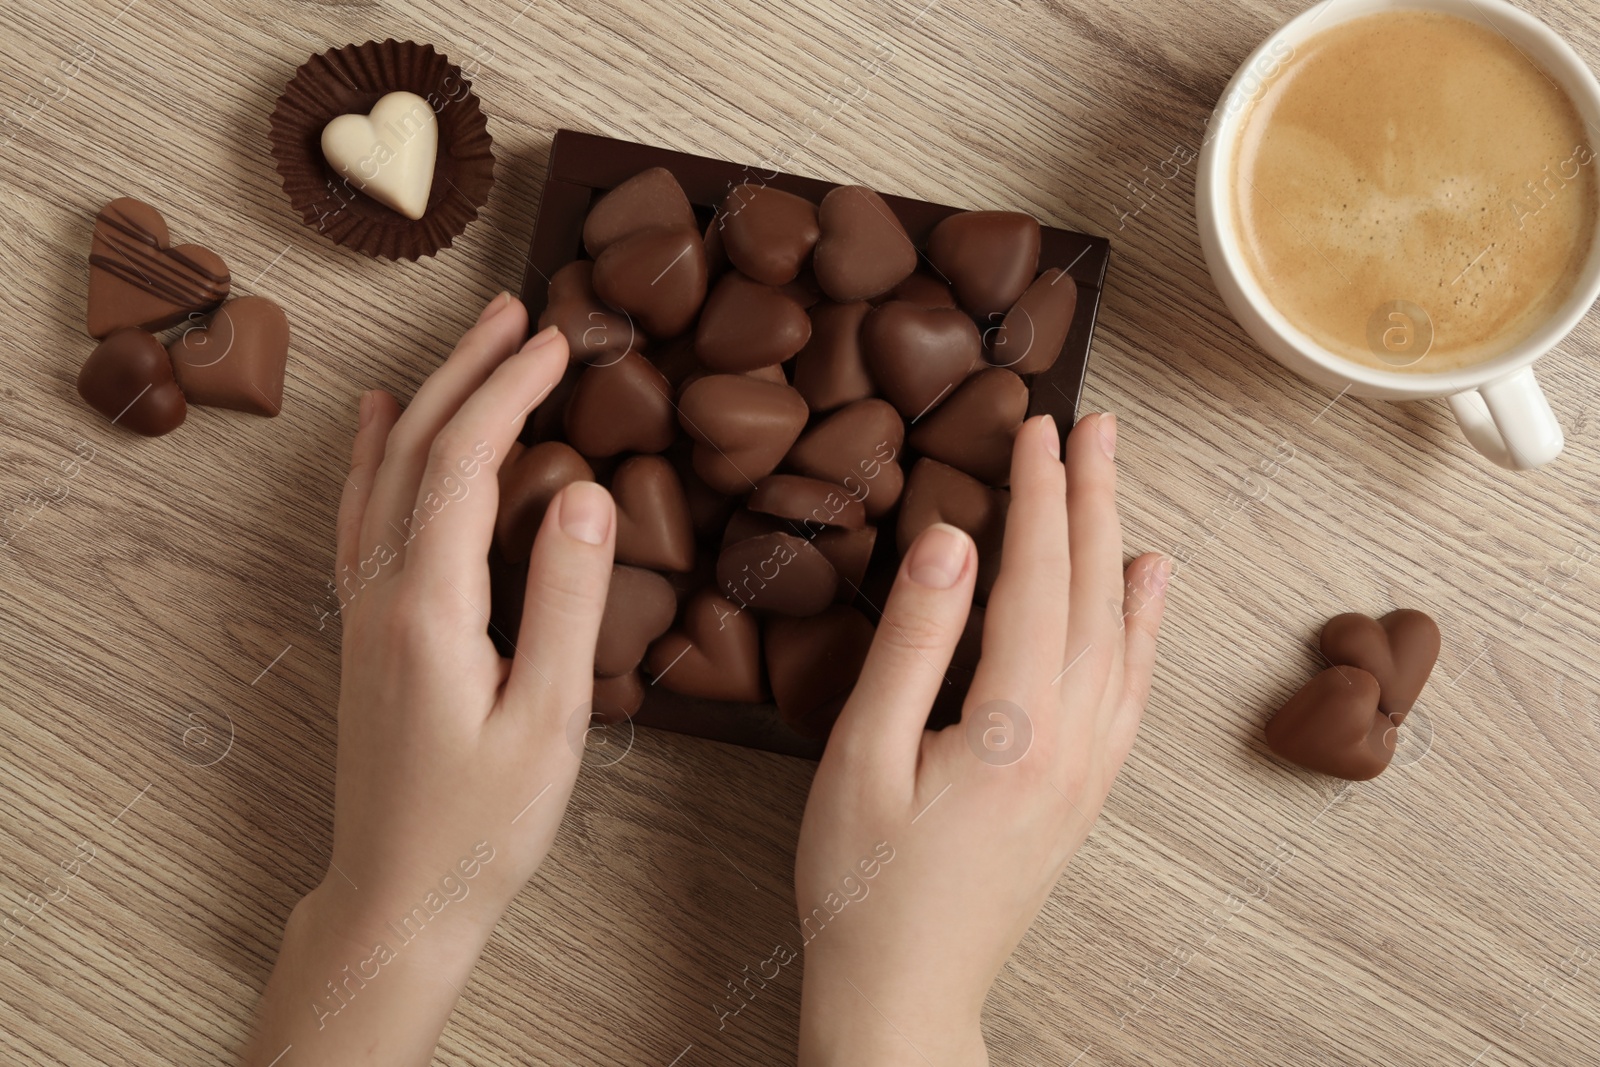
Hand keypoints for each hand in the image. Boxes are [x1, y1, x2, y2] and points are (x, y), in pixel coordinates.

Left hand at [243, 294, 615, 1065]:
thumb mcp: (549, 722)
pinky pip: (361, 514)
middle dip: (469, 372)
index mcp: (429, 607)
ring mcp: (363, 610)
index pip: (464, 463)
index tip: (556, 340)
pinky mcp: (365, 631)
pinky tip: (383, 426)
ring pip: (382, 473)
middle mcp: (380, 593)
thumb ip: (564, 602)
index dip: (510, 391)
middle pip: (416, 449)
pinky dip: (375, 454)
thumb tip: (584, 492)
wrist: (396, 896)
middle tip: (517, 311)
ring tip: (469, 344)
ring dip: (428, 399)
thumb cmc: (482, 825)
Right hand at [795, 413, 1170, 1065]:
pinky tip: (1148, 588)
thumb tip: (949, 544)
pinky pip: (1132, 688)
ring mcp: (1088, 770)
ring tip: (1118, 479)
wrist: (907, 993)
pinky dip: (1145, 625)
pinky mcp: (1085, 792)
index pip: (1038, 579)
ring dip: (1118, 546)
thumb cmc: (864, 886)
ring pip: (1122, 634)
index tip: (1035, 427)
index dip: (1038, 496)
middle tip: (1092, 424)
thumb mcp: (860, 759)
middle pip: (1094, 592)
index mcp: (1013, 727)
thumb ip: (911, 645)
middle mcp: (1072, 741)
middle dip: (1092, 497)